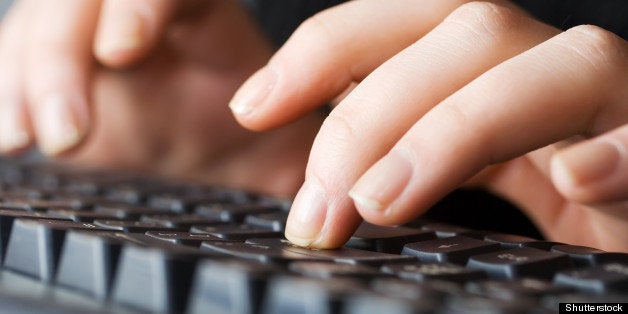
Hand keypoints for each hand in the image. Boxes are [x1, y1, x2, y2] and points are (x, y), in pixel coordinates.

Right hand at [0, 0, 321, 194]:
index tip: (123, 54)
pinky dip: (8, 95)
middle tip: (71, 131)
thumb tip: (322, 188)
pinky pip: (16, 63)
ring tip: (29, 139)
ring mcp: (89, 35)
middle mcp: (139, 15)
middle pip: (87, 3)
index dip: (139, 5)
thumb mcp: (275, 145)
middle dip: (66, 59)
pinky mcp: (52, 65)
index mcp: (201, 15)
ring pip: (43, 28)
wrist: (202, 146)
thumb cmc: (243, 137)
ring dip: (32, 82)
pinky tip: (10, 137)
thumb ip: (296, 155)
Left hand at [230, 0, 627, 250]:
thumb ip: (398, 164)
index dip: (326, 47)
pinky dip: (619, 152)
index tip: (254, 106)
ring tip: (381, 202)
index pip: (406, 23)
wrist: (619, 258)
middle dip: (373, 114)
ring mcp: (617, 112)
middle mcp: (548, 75)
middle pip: (466, 32)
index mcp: (485, 77)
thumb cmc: (531, 228)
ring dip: (456, 128)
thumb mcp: (448, 181)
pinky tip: (575, 176)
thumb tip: (315, 196)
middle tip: (318, 211)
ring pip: (559, 66)